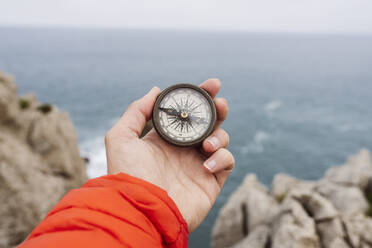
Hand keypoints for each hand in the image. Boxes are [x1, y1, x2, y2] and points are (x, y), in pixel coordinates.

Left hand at [105, 79, 233, 231]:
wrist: (140, 209)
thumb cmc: (127, 174)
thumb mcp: (122, 137)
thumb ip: (137, 111)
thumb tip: (155, 90)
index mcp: (166, 138)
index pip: (188, 113)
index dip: (200, 98)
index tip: (211, 84)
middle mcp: (184, 149)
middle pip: (209, 123)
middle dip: (218, 109)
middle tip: (220, 102)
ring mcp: (198, 164)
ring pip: (221, 139)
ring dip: (219, 135)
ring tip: (206, 144)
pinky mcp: (211, 181)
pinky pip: (228, 162)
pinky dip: (222, 158)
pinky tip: (206, 164)